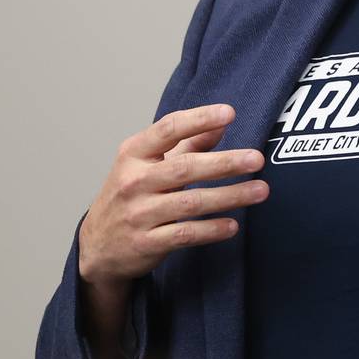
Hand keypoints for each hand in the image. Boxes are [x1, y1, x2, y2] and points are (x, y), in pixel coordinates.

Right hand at [78, 104, 266, 291]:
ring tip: (260, 190)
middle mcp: (134, 181)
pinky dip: (211, 230)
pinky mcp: (146, 243)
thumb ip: (186, 144)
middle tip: (257, 158)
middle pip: (185, 168)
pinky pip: (185, 234)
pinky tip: (233, 225)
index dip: (199, 119)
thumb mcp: (148, 163)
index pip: (168, 129)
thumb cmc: (130, 195)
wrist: (98, 246)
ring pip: (191, 203)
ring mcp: (139, 214)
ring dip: (229, 196)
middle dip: (224, 162)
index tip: (229, 113)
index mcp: (133, 154)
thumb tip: (220, 124)